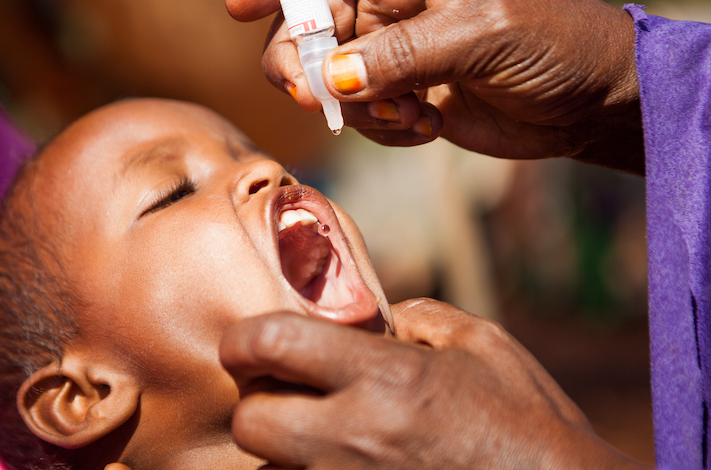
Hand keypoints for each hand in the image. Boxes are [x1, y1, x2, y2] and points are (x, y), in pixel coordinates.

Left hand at [220, 300, 649, 468]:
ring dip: (282, 446)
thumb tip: (373, 318)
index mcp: (388, 377)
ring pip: (270, 468)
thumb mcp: (482, 344)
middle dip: (258, 400)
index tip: (244, 341)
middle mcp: (359, 437)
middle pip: (250, 422)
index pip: (272, 345)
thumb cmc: (530, 421)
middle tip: (286, 388)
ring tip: (325, 429)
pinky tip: (347, 457)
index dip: (243, 339)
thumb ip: (417, 318)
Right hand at [227, 0, 642, 172]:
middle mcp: (392, 1)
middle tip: (314, 94)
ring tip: (411, 113)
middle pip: (308, 23)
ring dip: (357, 106)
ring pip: (329, 78)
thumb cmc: (554, 39)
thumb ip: (403, 53)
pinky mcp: (403, 97)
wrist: (589, 102)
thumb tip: (329, 78)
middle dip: (303, 61)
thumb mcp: (483, 32)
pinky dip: (383, 129)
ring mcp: (394, 53)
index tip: (240, 5)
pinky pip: (361, 116)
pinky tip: (428, 124)